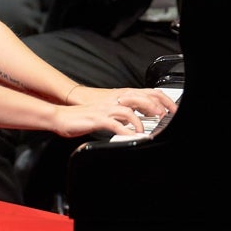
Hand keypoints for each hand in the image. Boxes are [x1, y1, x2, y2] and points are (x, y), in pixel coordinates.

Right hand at [58, 85, 178, 138]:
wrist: (61, 116)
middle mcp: (112, 102)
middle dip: (154, 108)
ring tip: (145, 131)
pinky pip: (114, 124)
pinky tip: (130, 137)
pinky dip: (124, 131)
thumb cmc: (82, 116)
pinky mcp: (97, 119)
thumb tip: (133, 121)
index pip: (141, 94)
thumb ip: (119, 115)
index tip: (168, 109)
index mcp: (116, 99)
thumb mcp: (105, 113)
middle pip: (138, 99)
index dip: (157, 100)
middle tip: (164, 117)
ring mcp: (105, 110)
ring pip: (127, 111)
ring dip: (139, 121)